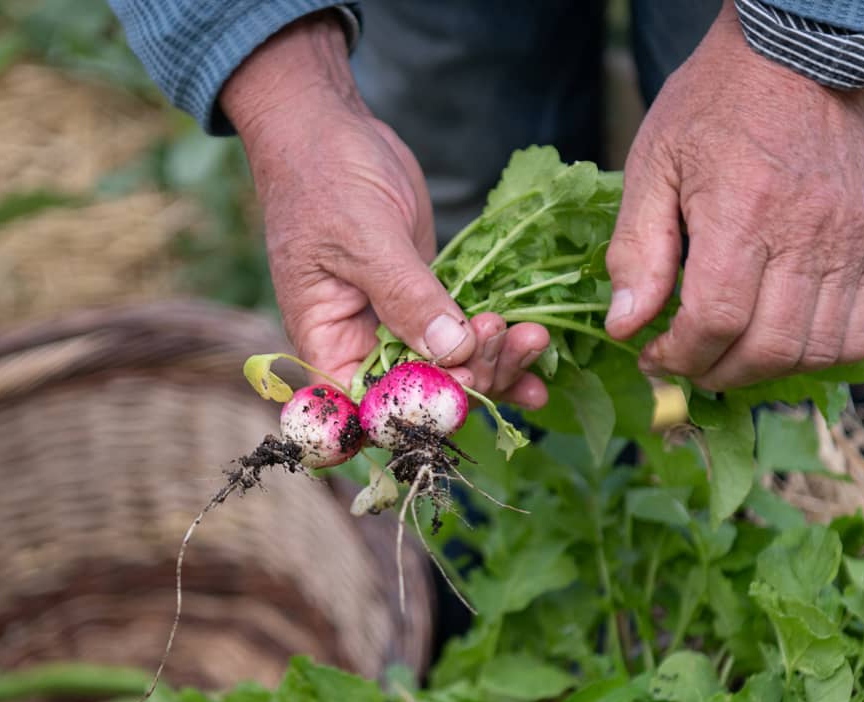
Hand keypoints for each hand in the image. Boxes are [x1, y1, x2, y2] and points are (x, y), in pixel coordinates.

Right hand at [221, 12, 547, 406]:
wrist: (328, 128)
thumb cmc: (325, 176)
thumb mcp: (365, 237)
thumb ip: (406, 297)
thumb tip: (450, 353)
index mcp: (328, 343)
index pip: (366, 411)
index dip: (416, 412)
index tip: (460, 384)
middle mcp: (360, 345)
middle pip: (422, 394)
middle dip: (472, 376)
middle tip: (507, 336)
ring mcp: (398, 324)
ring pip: (452, 369)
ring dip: (496, 363)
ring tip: (535, 337)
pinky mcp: (427, 300)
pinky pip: (464, 337)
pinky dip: (499, 346)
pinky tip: (538, 353)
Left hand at [603, 0, 863, 390]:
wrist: (796, 58)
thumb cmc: (710, 108)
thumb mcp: (652, 165)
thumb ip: (636, 251)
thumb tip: (625, 328)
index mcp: (742, 212)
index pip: (716, 321)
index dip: (679, 356)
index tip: (652, 355)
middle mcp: (806, 234)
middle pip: (769, 348)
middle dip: (716, 373)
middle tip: (684, 362)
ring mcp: (850, 242)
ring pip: (818, 352)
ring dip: (765, 373)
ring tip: (727, 355)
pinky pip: (858, 333)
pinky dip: (817, 356)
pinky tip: (776, 341)